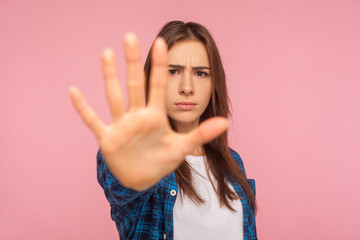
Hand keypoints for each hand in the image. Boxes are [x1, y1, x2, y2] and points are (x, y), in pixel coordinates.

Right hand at [69, 33, 228, 190]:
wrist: (143, 179)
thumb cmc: (161, 160)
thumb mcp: (182, 147)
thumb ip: (200, 134)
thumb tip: (226, 122)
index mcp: (154, 116)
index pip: (157, 85)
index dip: (159, 65)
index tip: (161, 42)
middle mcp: (137, 116)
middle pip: (135, 84)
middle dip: (133, 62)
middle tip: (131, 36)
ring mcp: (121, 125)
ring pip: (114, 96)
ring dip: (110, 76)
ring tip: (107, 53)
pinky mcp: (108, 138)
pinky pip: (93, 120)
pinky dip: (83, 108)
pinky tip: (74, 90)